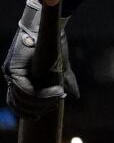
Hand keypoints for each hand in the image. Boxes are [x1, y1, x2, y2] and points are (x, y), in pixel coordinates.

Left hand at [4, 0, 78, 118]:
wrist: (51, 29)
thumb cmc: (54, 46)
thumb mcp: (61, 67)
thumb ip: (65, 81)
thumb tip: (74, 96)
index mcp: (19, 78)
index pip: (17, 104)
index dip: (29, 113)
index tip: (44, 114)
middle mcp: (11, 76)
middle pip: (18, 104)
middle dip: (38, 109)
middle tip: (55, 103)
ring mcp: (10, 72)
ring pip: (21, 98)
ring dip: (41, 102)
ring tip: (58, 96)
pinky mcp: (13, 68)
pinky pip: (23, 89)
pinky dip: (39, 95)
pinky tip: (54, 92)